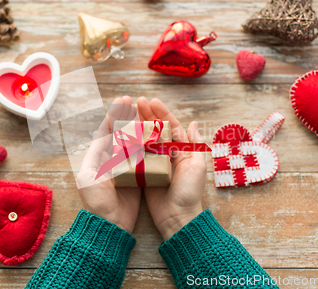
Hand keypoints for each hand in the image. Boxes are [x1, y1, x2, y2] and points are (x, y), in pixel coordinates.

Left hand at [76, 96, 140, 233]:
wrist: (110, 224)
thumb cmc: (96, 200)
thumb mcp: (89, 174)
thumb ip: (96, 152)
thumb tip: (103, 132)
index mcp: (98, 157)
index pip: (106, 130)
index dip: (114, 114)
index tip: (122, 100)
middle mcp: (112, 159)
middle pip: (121, 132)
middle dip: (127, 115)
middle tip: (135, 101)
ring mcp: (126, 167)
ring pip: (134, 141)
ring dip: (139, 125)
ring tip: (146, 111)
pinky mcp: (139, 176)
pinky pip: (144, 155)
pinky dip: (149, 143)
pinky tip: (155, 132)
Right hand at [137, 97, 206, 240]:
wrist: (177, 218)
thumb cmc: (189, 192)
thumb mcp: (197, 167)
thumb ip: (195, 144)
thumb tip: (194, 122)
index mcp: (181, 150)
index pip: (171, 126)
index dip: (161, 112)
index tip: (152, 100)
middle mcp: (167, 154)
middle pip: (155, 129)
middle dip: (146, 114)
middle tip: (136, 101)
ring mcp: (154, 163)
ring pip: (144, 139)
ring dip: (136, 125)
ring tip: (127, 111)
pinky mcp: (143, 173)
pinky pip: (135, 155)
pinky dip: (129, 143)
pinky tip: (121, 133)